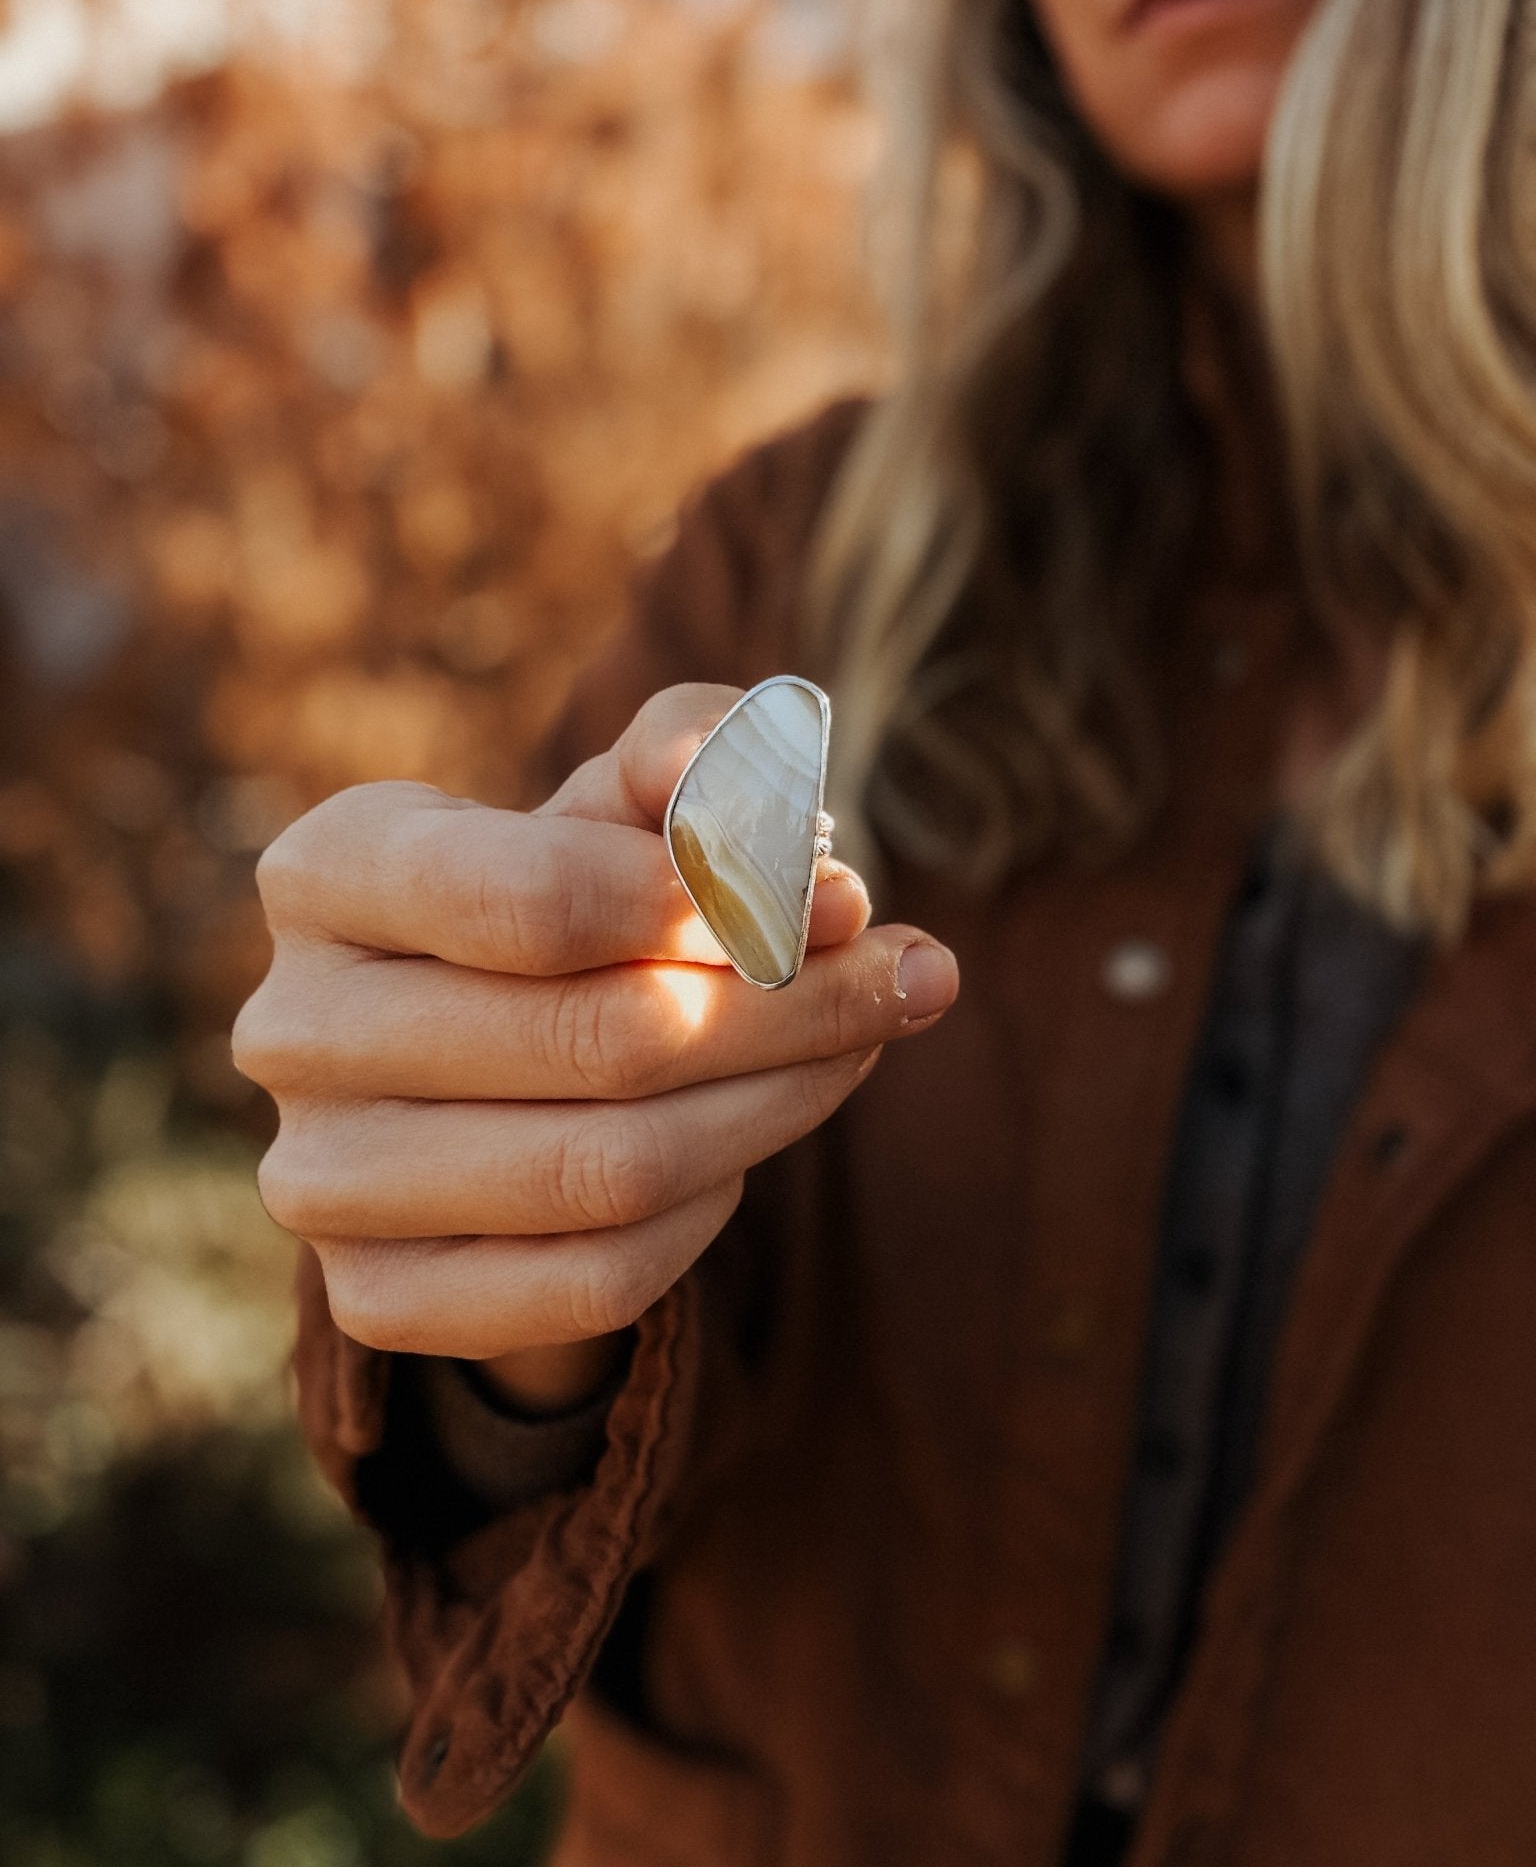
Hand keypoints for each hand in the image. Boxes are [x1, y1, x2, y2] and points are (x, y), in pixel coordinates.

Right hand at [232, 685, 959, 1404]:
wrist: (485, 1057)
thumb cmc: (574, 890)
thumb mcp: (630, 798)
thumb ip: (700, 759)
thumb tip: (771, 813)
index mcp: (325, 870)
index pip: (522, 899)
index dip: (700, 904)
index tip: (833, 899)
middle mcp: (290, 1027)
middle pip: (598, 1039)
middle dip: (790, 1007)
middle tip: (912, 976)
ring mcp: (320, 1179)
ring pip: (608, 1171)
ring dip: (778, 1105)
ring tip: (863, 1044)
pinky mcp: (376, 1299)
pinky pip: (596, 1278)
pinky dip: (706, 1212)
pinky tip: (744, 1145)